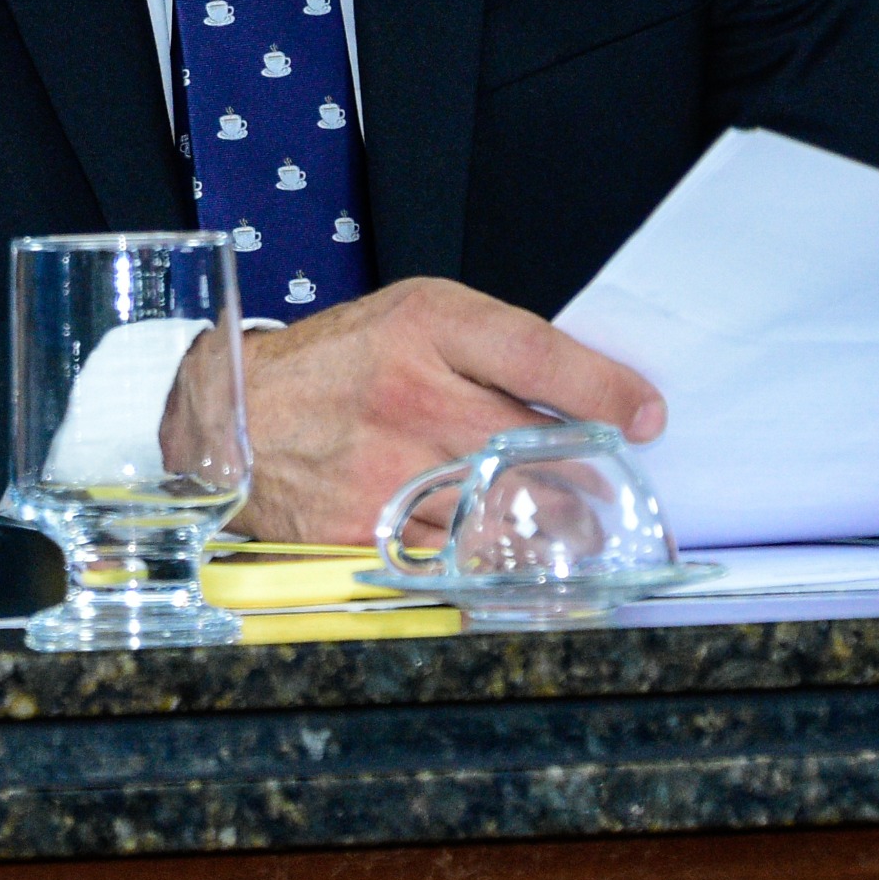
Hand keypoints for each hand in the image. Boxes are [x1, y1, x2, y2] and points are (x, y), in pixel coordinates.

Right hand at [164, 276, 664, 544]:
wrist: (233, 418)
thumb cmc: (339, 361)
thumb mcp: (415, 316)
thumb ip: (494, 346)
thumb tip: (587, 393)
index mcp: (426, 326)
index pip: (539, 356)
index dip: (605, 389)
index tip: (645, 414)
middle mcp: (412, 395)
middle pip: (537, 446)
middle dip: (593, 473)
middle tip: (619, 489)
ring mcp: (391, 470)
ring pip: (509, 513)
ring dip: (558, 528)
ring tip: (578, 530)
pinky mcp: (372, 532)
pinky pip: (460, 559)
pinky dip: (498, 562)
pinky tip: (516, 560)